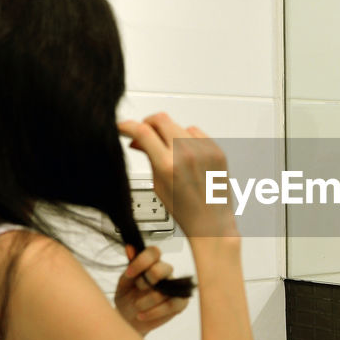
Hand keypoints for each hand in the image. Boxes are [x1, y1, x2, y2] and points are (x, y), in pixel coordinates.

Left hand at [115, 244, 188, 335]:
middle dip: (146, 281)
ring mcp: (175, 287)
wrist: (128, 320)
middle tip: (138, 289)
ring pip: (165, 291)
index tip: (129, 274)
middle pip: (164, 268)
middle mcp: (165, 272)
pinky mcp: (180, 303)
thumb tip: (130, 248)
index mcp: (151, 263)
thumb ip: (130, 268)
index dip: (142, 261)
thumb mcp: (123, 284)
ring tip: (136, 306)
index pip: (154, 252)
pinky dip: (154, 312)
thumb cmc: (127, 298)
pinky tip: (142, 315)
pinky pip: (171, 305)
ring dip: (145, 301)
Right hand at [118, 113, 237, 238]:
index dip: (128, 125)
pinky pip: (196, 132)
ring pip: (178, 125)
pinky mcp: (216, 150)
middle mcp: (187, 154)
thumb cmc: (185, 210)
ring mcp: (204, 150)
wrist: (211, 220)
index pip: (143, 132)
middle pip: (161, 119)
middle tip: (144, 132)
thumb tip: (137, 140)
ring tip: (167, 148)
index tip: (123, 126)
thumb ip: (148, 157)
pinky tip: (184, 150)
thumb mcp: (158, 184)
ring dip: (167, 131)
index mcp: (168, 165)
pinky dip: (186, 136)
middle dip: (148, 123)